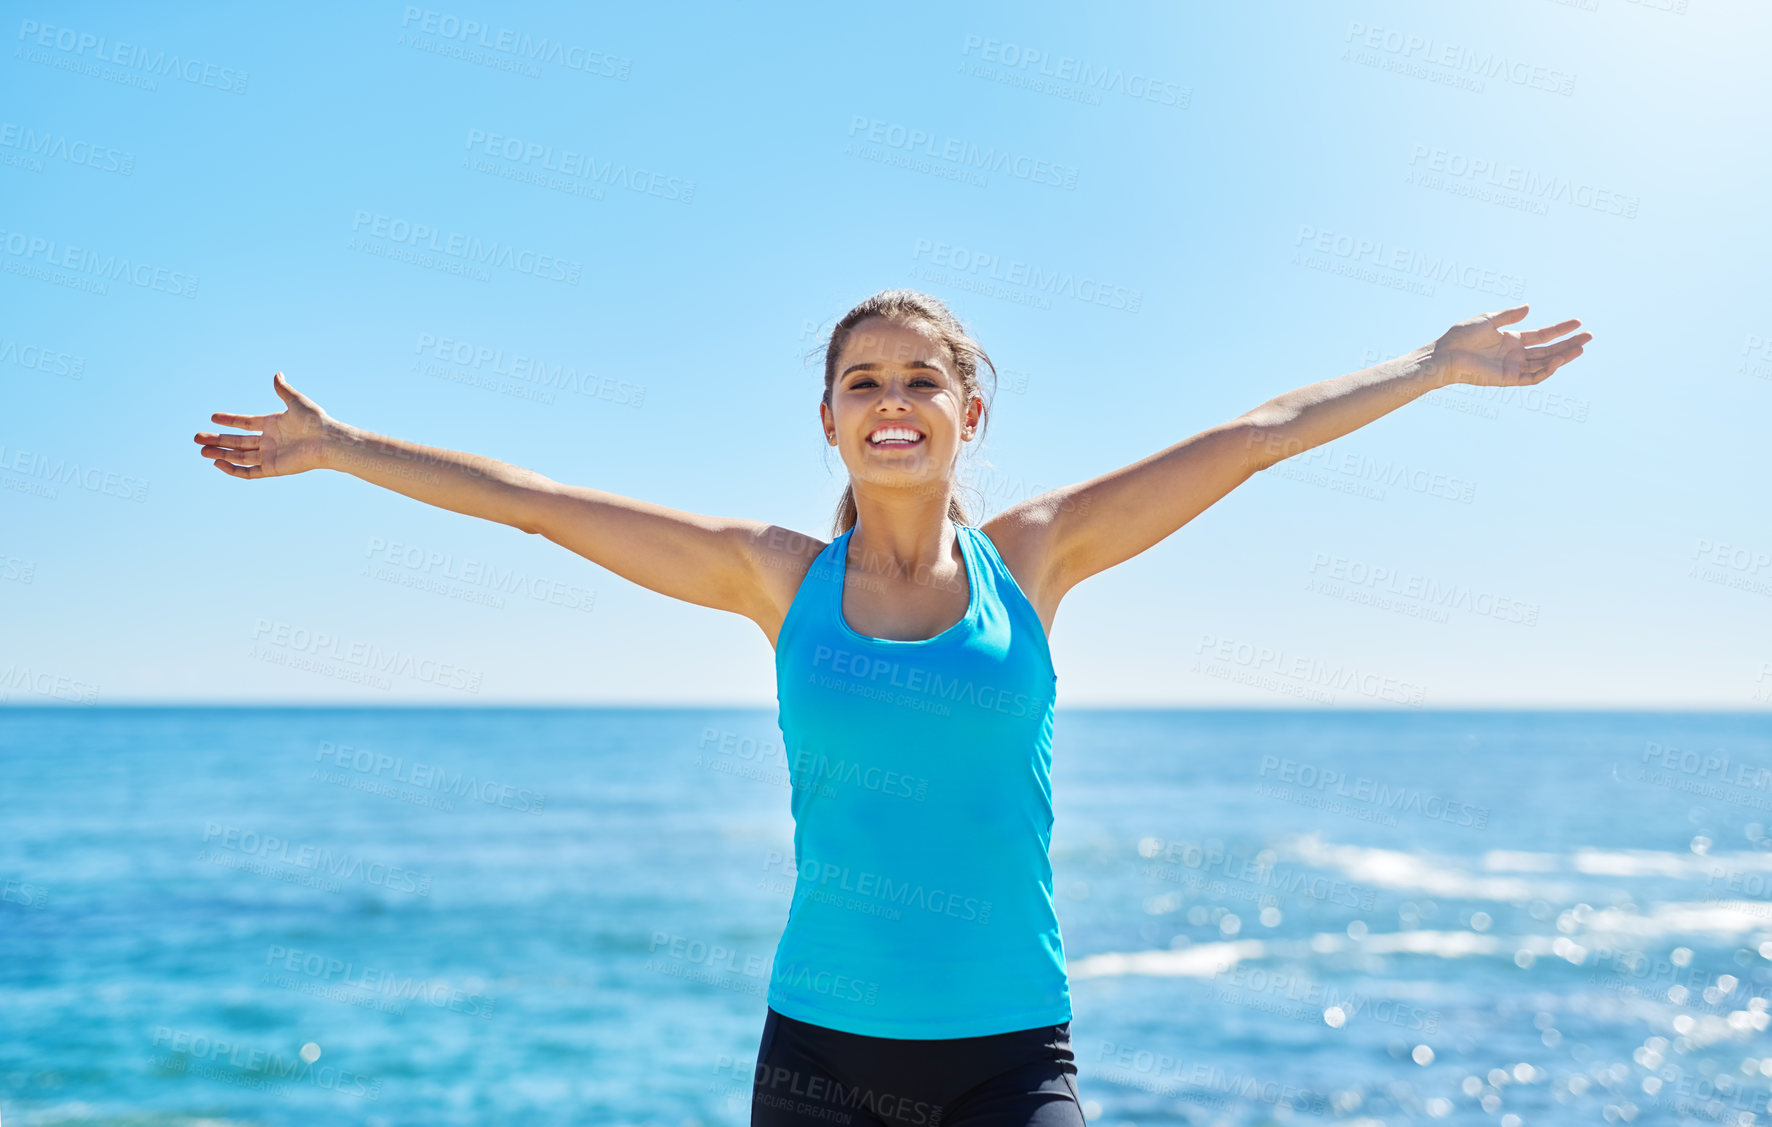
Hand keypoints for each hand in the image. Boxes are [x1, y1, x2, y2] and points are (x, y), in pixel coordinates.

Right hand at [194, 371, 337, 477]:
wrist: (327, 441)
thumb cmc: (315, 420)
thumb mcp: (296, 401)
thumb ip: (283, 390)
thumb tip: (277, 374)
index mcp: (273, 424)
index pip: (245, 423)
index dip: (229, 420)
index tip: (213, 417)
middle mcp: (269, 441)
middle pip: (237, 441)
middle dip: (217, 440)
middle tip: (197, 438)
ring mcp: (270, 455)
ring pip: (239, 456)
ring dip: (220, 454)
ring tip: (201, 450)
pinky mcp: (272, 468)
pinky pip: (249, 471)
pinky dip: (233, 469)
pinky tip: (218, 464)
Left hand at [1430, 304, 1592, 386]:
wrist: (1446, 354)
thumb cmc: (1461, 337)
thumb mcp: (1488, 320)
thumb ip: (1509, 316)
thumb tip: (1529, 307)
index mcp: (1512, 340)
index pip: (1542, 335)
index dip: (1560, 329)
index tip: (1577, 322)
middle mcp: (1515, 355)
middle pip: (1549, 350)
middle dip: (1569, 343)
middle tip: (1589, 336)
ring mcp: (1513, 368)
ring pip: (1544, 364)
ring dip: (1563, 357)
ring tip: (1581, 348)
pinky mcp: (1507, 379)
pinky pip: (1532, 377)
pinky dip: (1546, 370)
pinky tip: (1558, 360)